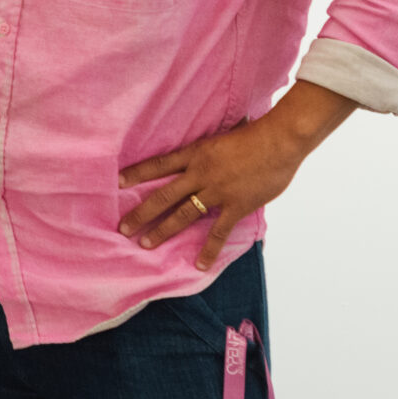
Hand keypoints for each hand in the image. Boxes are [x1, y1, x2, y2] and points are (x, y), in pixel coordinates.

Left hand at [116, 83, 357, 267]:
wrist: (280, 140)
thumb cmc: (255, 134)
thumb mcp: (222, 137)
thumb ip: (209, 151)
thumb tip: (202, 156)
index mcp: (196, 153)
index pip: (160, 164)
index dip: (138, 173)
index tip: (117, 182)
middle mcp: (200, 173)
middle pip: (164, 195)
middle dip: (141, 212)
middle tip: (123, 227)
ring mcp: (217, 191)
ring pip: (183, 214)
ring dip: (163, 230)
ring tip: (146, 244)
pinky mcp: (236, 205)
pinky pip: (219, 232)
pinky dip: (209, 250)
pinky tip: (200, 265)